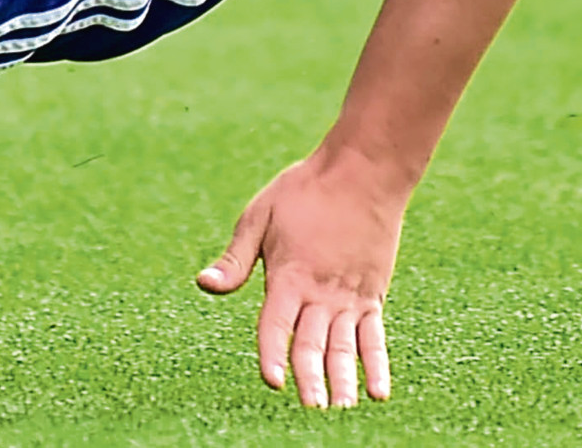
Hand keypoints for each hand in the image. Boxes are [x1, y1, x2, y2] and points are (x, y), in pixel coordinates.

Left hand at [196, 147, 404, 407]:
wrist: (363, 170)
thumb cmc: (306, 190)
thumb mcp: (260, 214)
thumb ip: (235, 257)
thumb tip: (203, 284)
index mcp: (289, 275)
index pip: (276, 324)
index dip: (272, 353)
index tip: (273, 382)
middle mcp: (320, 292)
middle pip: (312, 343)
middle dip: (310, 380)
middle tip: (311, 410)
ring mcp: (349, 296)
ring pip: (344, 347)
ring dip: (343, 381)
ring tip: (341, 412)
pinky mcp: (372, 295)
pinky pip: (375, 337)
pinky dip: (377, 365)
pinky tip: (378, 393)